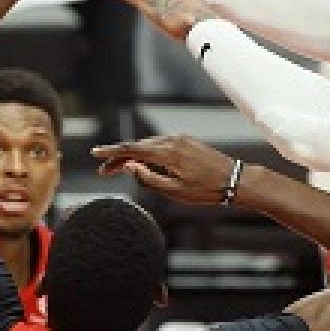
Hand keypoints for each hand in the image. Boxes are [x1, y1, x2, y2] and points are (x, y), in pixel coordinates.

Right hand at [94, 135, 243, 205]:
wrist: (234, 179)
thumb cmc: (206, 190)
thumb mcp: (175, 191)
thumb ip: (149, 179)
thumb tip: (130, 166)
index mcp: (167, 153)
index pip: (132, 149)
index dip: (111, 152)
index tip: (95, 153)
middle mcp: (172, 141)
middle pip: (137, 146)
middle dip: (118, 157)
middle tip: (104, 172)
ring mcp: (180, 139)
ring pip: (148, 145)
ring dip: (132, 155)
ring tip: (119, 169)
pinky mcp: (186, 141)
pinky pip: (159, 144)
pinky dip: (146, 152)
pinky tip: (141, 162)